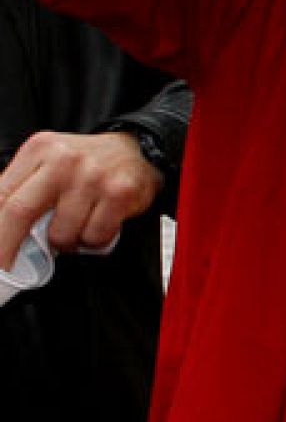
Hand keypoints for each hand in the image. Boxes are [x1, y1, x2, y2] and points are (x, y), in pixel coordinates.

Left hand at [0, 131, 161, 270]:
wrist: (137, 150)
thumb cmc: (85, 164)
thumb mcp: (46, 163)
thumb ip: (20, 189)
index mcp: (40, 149)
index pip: (2, 197)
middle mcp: (65, 159)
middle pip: (21, 212)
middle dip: (7, 249)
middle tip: (5, 271)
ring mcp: (93, 176)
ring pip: (60, 234)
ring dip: (65, 243)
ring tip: (75, 226)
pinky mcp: (119, 193)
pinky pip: (94, 237)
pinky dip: (93, 241)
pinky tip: (97, 224)